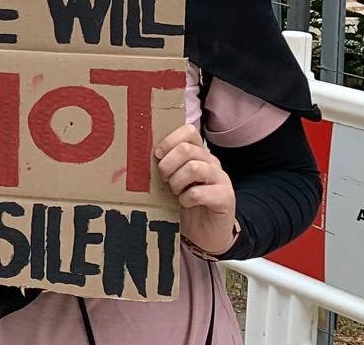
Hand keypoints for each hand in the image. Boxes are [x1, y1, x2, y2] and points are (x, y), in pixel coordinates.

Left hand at [156, 124, 238, 254]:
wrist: (206, 233)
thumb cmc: (184, 203)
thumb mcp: (171, 180)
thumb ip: (164, 165)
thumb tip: (138, 153)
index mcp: (198, 154)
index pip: (188, 131)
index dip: (169, 141)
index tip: (157, 156)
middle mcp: (212, 162)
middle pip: (187, 149)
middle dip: (167, 165)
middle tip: (164, 179)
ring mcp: (221, 179)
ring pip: (194, 168)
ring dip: (177, 181)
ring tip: (175, 192)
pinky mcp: (225, 197)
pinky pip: (199, 192)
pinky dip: (186, 199)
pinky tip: (185, 204)